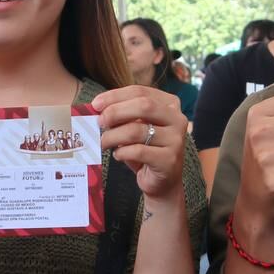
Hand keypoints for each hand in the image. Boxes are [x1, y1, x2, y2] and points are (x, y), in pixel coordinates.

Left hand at [93, 85, 188, 200]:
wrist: (162, 181)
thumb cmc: (145, 150)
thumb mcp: (135, 127)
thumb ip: (122, 115)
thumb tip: (97, 108)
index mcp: (170, 104)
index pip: (140, 91)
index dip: (115, 96)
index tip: (95, 104)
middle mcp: (177, 119)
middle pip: (143, 106)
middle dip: (115, 112)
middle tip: (99, 122)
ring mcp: (176, 139)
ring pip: (137, 130)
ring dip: (113, 136)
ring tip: (103, 143)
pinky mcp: (169, 160)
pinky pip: (138, 151)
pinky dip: (122, 152)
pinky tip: (118, 155)